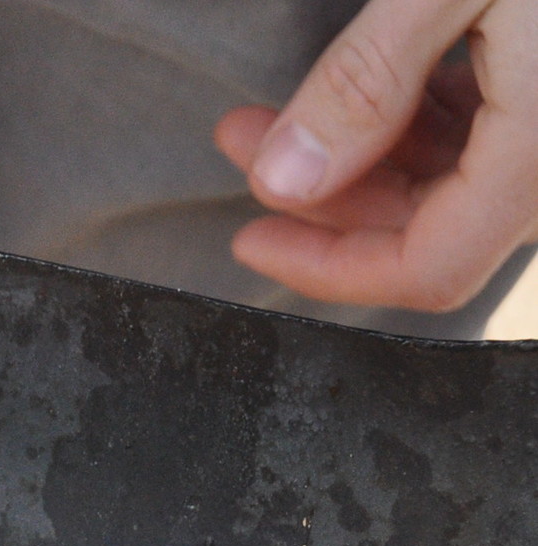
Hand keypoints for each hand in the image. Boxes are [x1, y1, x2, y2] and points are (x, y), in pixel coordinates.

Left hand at [214, 0, 537, 311]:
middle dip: (327, 195)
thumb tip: (284, 179)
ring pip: (460, 183)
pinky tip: (368, 86)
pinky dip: (421, 123)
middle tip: (243, 140)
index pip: (429, 268)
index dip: (328, 265)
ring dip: (364, 156)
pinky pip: (495, 135)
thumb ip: (367, 82)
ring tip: (277, 111)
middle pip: (436, 228)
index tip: (248, 238)